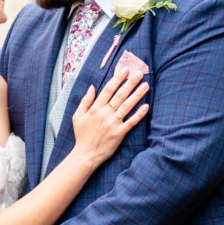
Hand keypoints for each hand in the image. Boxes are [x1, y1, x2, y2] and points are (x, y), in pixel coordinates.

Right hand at [70, 53, 149, 168]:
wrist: (86, 154)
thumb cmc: (81, 135)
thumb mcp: (77, 116)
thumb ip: (85, 101)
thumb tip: (92, 87)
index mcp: (95, 108)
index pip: (108, 89)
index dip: (117, 78)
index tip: (125, 69)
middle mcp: (105, 114)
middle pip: (120, 95)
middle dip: (130, 83)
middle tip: (139, 73)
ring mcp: (113, 123)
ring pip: (127, 106)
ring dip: (137, 95)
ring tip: (145, 85)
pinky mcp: (120, 133)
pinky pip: (131, 122)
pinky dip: (139, 114)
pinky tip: (146, 106)